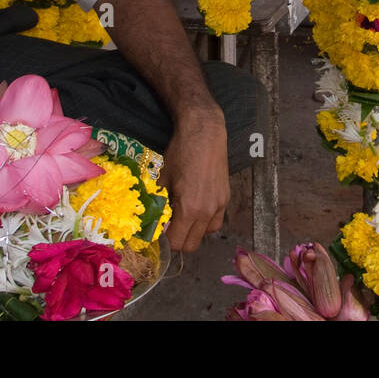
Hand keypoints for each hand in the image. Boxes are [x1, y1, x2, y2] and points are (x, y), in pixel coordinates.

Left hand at [161, 109, 228, 252]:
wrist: (204, 133)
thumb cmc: (179, 153)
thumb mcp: (163, 179)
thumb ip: (159, 203)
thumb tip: (152, 219)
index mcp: (189, 209)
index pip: (177, 243)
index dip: (165, 241)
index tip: (158, 233)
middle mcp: (207, 211)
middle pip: (191, 244)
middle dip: (178, 239)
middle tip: (169, 226)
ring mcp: (219, 205)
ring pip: (206, 233)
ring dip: (194, 231)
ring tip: (184, 216)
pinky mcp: (226, 197)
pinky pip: (216, 220)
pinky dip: (206, 220)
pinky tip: (197, 206)